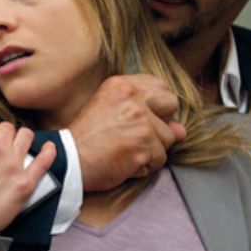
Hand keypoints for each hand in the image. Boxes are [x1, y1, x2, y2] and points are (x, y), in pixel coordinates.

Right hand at [0, 117, 56, 231]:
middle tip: (0, 145)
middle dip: (3, 134)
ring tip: (18, 147)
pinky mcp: (25, 183)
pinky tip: (48, 148)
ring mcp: (14, 165)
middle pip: (8, 128)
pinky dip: (48, 152)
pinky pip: (44, 161)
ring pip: (26, 137)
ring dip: (21, 139)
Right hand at [68, 74, 186, 191]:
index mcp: (122, 85)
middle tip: (137, 134)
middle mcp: (132, 97)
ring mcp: (140, 121)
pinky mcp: (143, 145)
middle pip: (171, 104)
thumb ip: (146, 112)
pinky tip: (125, 162)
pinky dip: (145, 166)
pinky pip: (159, 159)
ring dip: (152, 149)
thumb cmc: (88, 138)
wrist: (69, 160)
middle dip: (161, 122)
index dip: (157, 105)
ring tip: (126, 150)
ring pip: (168, 138)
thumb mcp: (111, 112)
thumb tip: (181, 130)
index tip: (142, 117)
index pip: (160, 86)